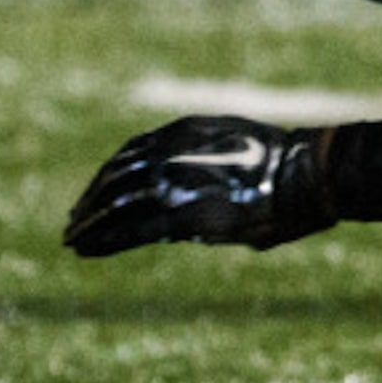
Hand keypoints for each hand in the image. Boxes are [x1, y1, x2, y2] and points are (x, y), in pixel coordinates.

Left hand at [64, 116, 335, 257]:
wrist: (308, 174)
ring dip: (89, 224)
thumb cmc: (289, 165)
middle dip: (91, 201)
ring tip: (73, 241)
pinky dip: (103, 240)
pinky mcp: (182, 215)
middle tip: (75, 221)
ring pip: (114, 204)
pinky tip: (85, 251)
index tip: (94, 194)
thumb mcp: (240, 144)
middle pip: (114, 177)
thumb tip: (205, 177)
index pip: (129, 153)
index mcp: (184, 131)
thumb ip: (211, 159)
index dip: (106, 175)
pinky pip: (130, 229)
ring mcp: (175, 182)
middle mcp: (170, 152)